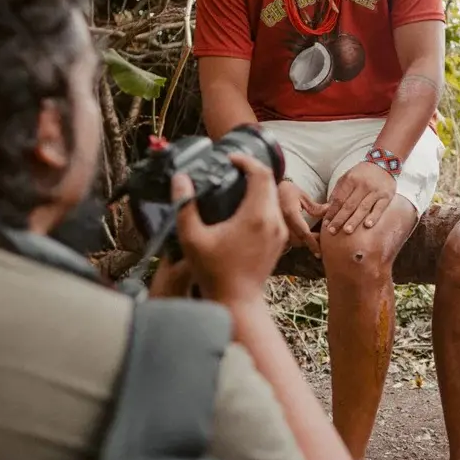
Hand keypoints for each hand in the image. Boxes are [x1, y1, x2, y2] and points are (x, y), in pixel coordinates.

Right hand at [155, 154, 287, 302]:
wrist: (237, 301)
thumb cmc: (213, 272)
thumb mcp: (192, 238)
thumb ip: (184, 206)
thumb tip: (180, 179)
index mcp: (256, 216)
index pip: (260, 174)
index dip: (246, 161)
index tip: (229, 159)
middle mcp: (273, 220)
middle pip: (270, 182)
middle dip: (252, 170)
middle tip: (230, 167)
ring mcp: (279, 231)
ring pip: (274, 196)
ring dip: (258, 185)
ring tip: (235, 183)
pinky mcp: (279, 240)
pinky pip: (274, 210)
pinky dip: (262, 200)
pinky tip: (242, 205)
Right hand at [278, 179, 324, 256]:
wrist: (268, 187)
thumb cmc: (287, 190)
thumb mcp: (302, 196)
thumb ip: (315, 207)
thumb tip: (329, 212)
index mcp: (291, 214)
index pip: (304, 233)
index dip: (312, 243)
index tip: (320, 251)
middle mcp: (282, 222)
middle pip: (298, 240)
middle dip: (309, 243)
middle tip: (321, 241)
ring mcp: (276, 226)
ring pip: (291, 242)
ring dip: (302, 242)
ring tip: (313, 240)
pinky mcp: (273, 228)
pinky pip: (285, 239)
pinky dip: (294, 240)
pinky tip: (301, 238)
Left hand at [321, 161, 396, 235]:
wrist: (384, 163)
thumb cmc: (362, 174)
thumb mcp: (347, 178)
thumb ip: (338, 192)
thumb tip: (327, 209)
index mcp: (351, 180)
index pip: (339, 199)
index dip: (332, 212)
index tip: (326, 224)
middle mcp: (363, 185)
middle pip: (349, 205)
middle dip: (340, 219)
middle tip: (332, 231)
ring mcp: (375, 191)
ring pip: (363, 208)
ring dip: (354, 220)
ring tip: (346, 231)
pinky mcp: (387, 196)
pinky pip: (380, 208)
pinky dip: (374, 216)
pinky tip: (368, 225)